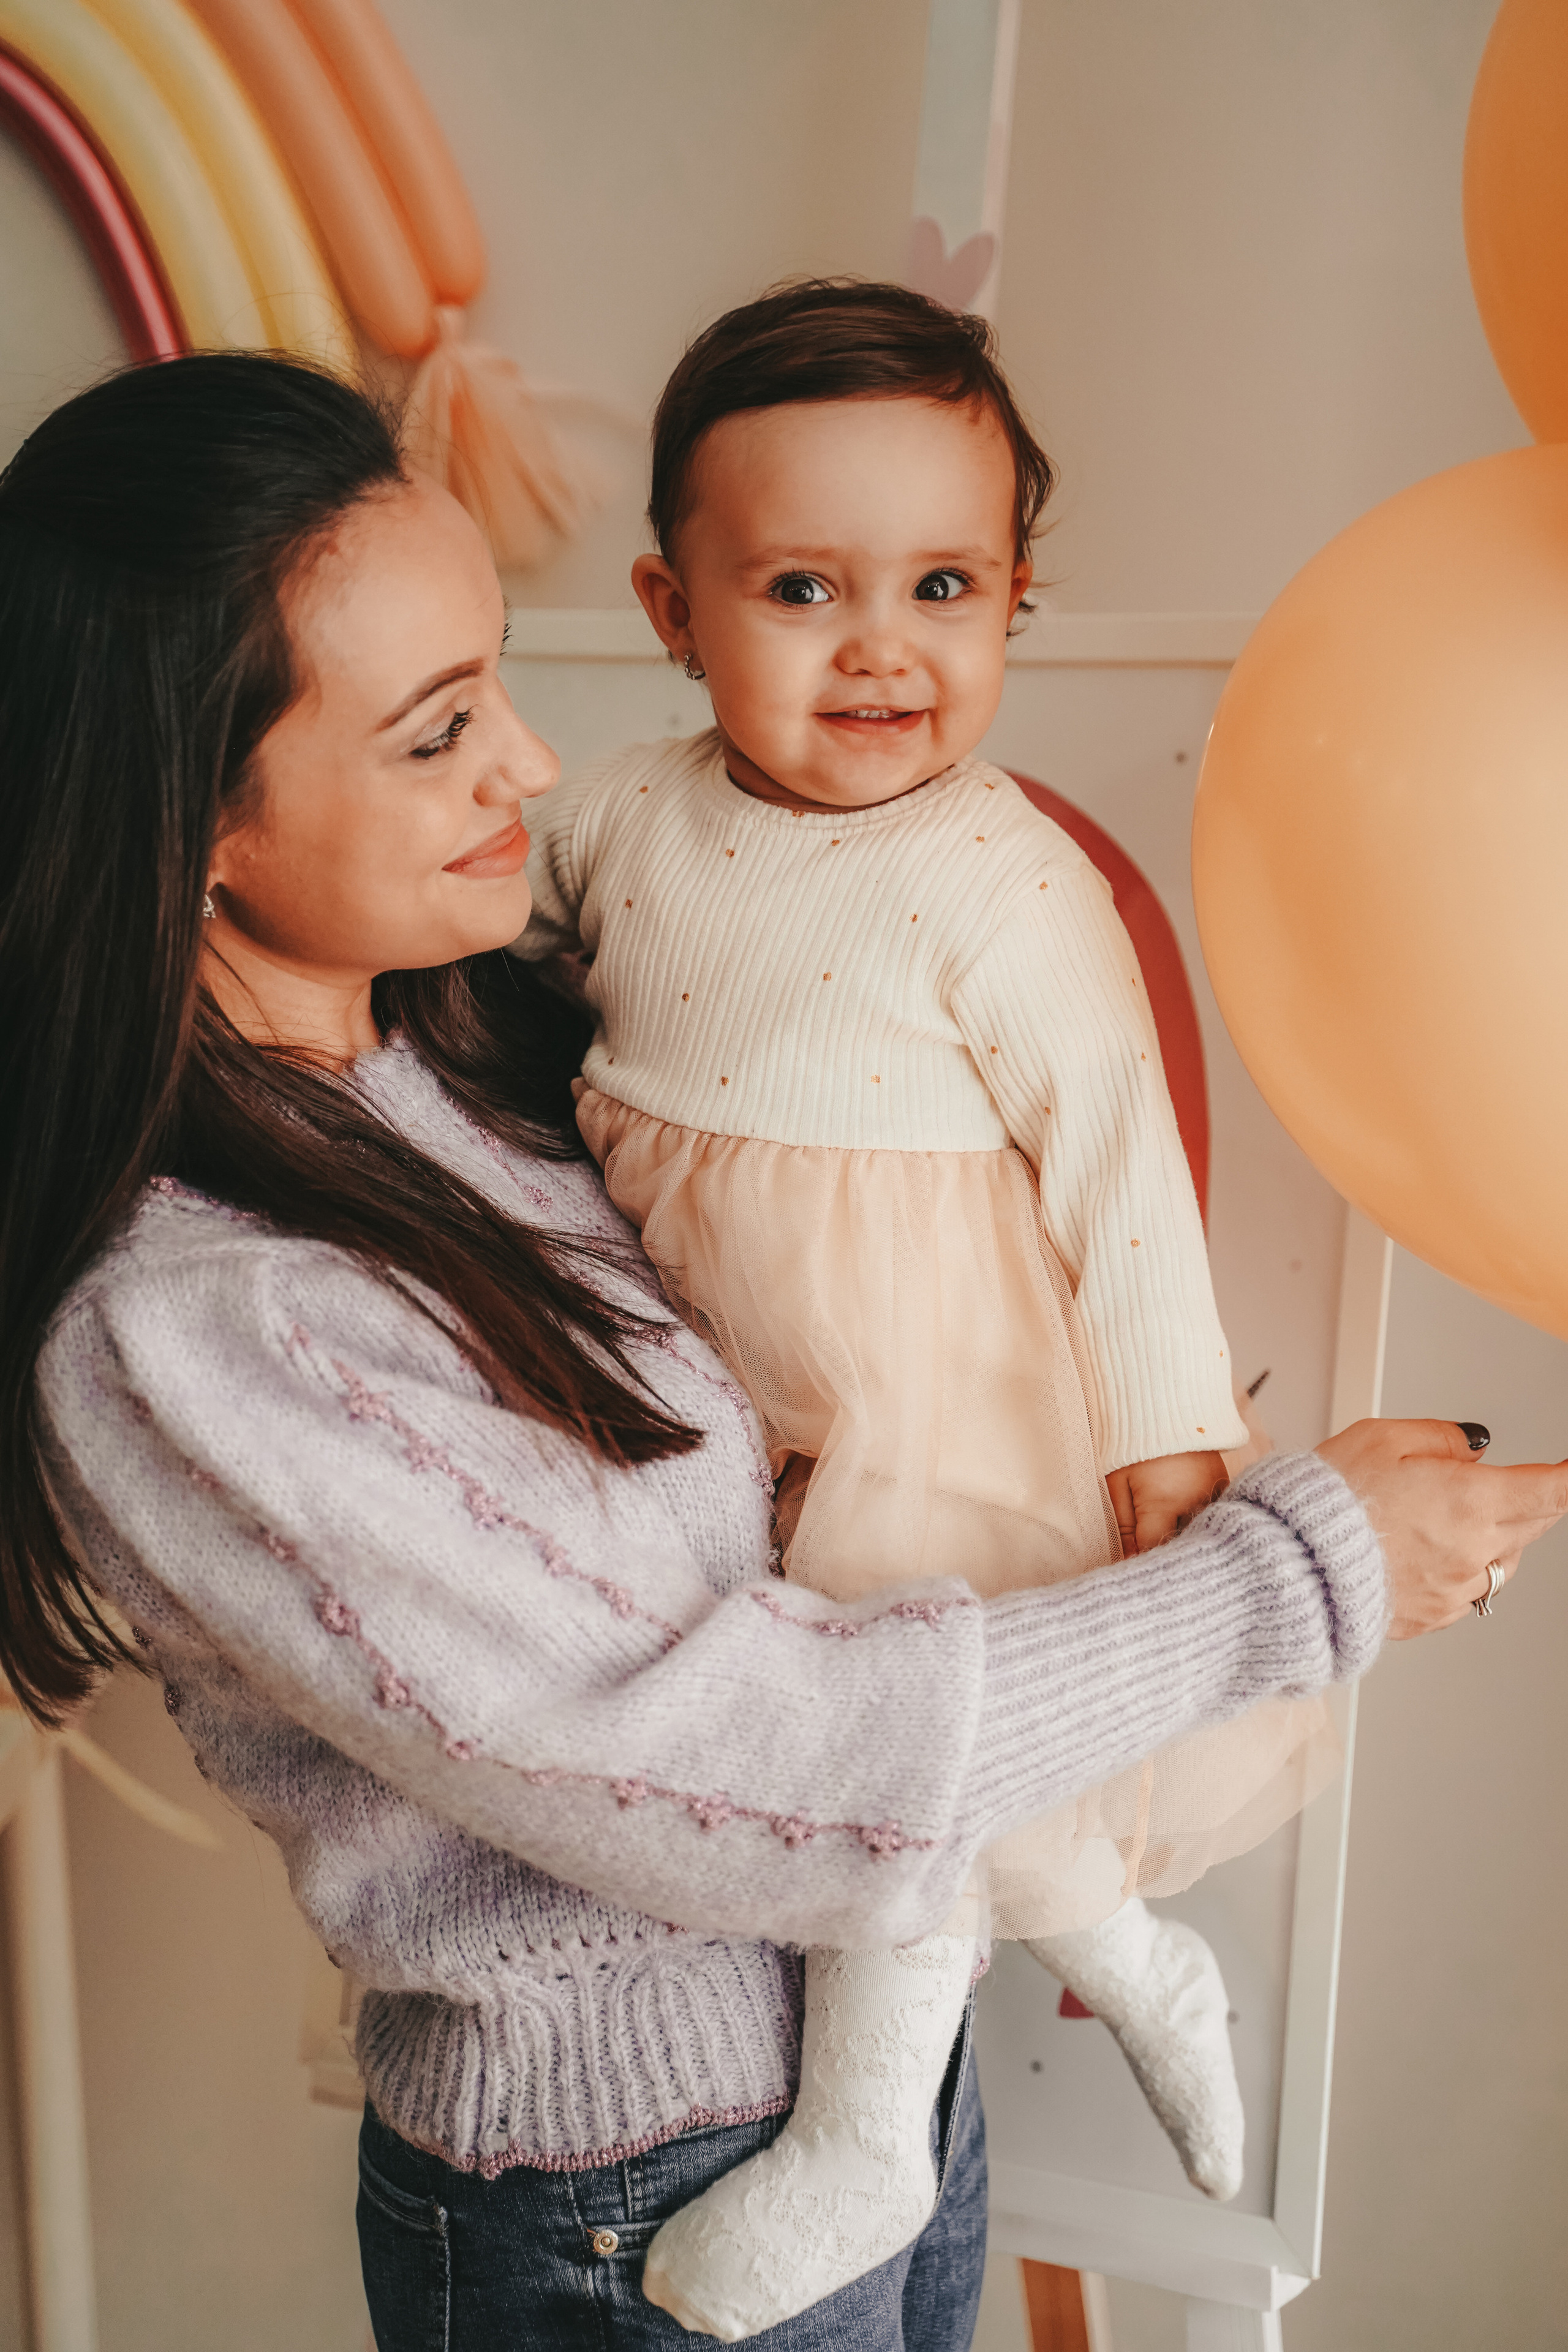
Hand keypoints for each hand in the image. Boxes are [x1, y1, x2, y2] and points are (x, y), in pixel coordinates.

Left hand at [1105, 1449, 1229, 1555]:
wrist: (1163, 1405)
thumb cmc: (1131, 1445)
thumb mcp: (1116, 1484)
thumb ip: (1124, 1526)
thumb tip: (1128, 1561)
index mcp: (1164, 1503)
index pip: (1153, 1548)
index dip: (1139, 1558)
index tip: (1130, 1561)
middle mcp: (1195, 1502)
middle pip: (1180, 1544)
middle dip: (1163, 1549)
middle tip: (1147, 1545)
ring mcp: (1214, 1494)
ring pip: (1199, 1532)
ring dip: (1183, 1537)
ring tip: (1167, 1530)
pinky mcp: (1224, 1485)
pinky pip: (1212, 1515)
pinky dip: (1199, 1522)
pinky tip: (1186, 1519)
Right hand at [1315, 1419, 1567, 1638]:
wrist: (1290, 1568)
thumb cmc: (1326, 1502)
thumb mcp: (1380, 1438)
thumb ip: (1439, 1437)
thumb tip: (1473, 1446)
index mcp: (1469, 1501)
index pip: (1551, 1490)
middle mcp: (1472, 1550)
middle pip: (1535, 1524)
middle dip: (1532, 1499)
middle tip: (1507, 1481)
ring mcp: (1454, 1589)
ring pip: (1504, 1560)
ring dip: (1498, 1535)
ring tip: (1450, 1517)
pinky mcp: (1431, 1616)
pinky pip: (1468, 1591)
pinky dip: (1462, 1569)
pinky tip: (1425, 1552)